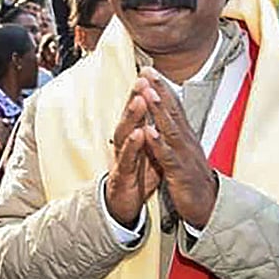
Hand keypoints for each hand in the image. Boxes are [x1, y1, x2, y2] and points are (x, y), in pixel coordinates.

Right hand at [104, 77, 161, 226]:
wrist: (123, 206)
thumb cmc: (136, 176)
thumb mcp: (146, 150)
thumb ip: (150, 131)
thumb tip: (158, 110)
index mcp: (133, 137)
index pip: (137, 112)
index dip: (142, 93)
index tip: (149, 72)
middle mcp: (124, 143)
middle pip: (128, 117)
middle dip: (134, 97)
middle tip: (141, 79)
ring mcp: (121, 158)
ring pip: (124, 134)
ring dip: (132, 117)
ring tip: (139, 101)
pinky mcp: (122, 175)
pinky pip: (127, 159)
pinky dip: (133, 146)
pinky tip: (139, 134)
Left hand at [140, 68, 217, 228]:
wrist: (209, 208)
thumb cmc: (193, 178)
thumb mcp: (183, 152)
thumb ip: (175, 134)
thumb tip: (166, 115)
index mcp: (185, 137)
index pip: (173, 107)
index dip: (162, 88)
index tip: (149, 70)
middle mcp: (186, 142)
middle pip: (173, 112)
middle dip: (160, 90)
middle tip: (148, 71)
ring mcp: (185, 156)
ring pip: (171, 130)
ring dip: (159, 111)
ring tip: (148, 94)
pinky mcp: (181, 173)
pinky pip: (168, 157)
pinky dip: (158, 144)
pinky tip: (148, 132)